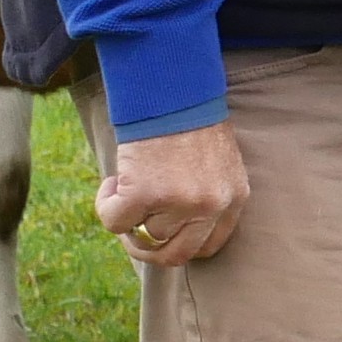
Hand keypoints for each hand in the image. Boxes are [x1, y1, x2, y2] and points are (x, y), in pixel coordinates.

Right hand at [98, 120, 247, 265]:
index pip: (209, 245)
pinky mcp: (146, 193)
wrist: (172, 88)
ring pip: (144, 236)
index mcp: (234, 197)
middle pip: (176, 254)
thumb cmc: (189, 119)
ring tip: (126, 185)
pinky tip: (112, 181)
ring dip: (128, 217)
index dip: (180, 243)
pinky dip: (106, 205)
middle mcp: (212, 204)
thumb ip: (205, 195)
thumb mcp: (215, 162)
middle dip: (149, 247)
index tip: (161, 230)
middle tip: (133, 226)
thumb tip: (171, 230)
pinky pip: (116, 221)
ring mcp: (180, 202)